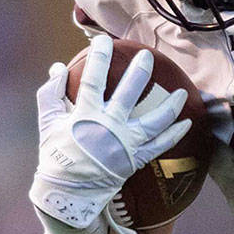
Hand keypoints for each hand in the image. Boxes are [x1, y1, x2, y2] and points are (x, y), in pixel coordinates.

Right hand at [30, 34, 190, 232]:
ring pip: (154, 120)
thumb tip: (56, 67)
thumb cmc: (55, 156)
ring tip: (182, 92)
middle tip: (148, 56)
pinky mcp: (135, 160)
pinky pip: (159, 146)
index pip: (93, 78)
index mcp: (85, 115)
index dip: (99, 57)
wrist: (67, 194)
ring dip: (170, 105)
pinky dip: (174, 134)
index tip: (104, 40)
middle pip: (129, 93)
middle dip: (140, 71)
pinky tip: (186, 122)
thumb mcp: (47, 124)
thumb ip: (51, 94)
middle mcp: (108, 127)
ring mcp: (125, 144)